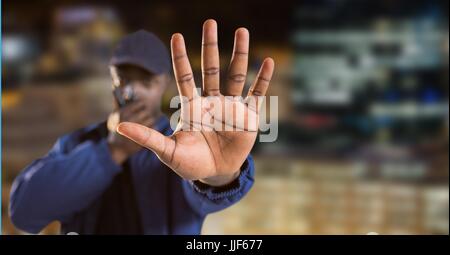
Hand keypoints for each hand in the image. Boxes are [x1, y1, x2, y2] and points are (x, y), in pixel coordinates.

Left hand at [117, 19, 273, 185]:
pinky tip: (267, 61)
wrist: (214, 175)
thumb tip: (120, 126)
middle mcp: (212, 101)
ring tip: (242, 31)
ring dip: (239, 54)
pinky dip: (262, 79)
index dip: (180, 58)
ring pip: (235, 75)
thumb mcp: (167, 151)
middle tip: (210, 22)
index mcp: (193, 107)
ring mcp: (231, 107)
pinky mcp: (248, 117)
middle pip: (211, 69)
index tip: (176, 36)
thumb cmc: (190, 163)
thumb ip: (148, 138)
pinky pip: (257, 95)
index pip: (185, 76)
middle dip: (210, 46)